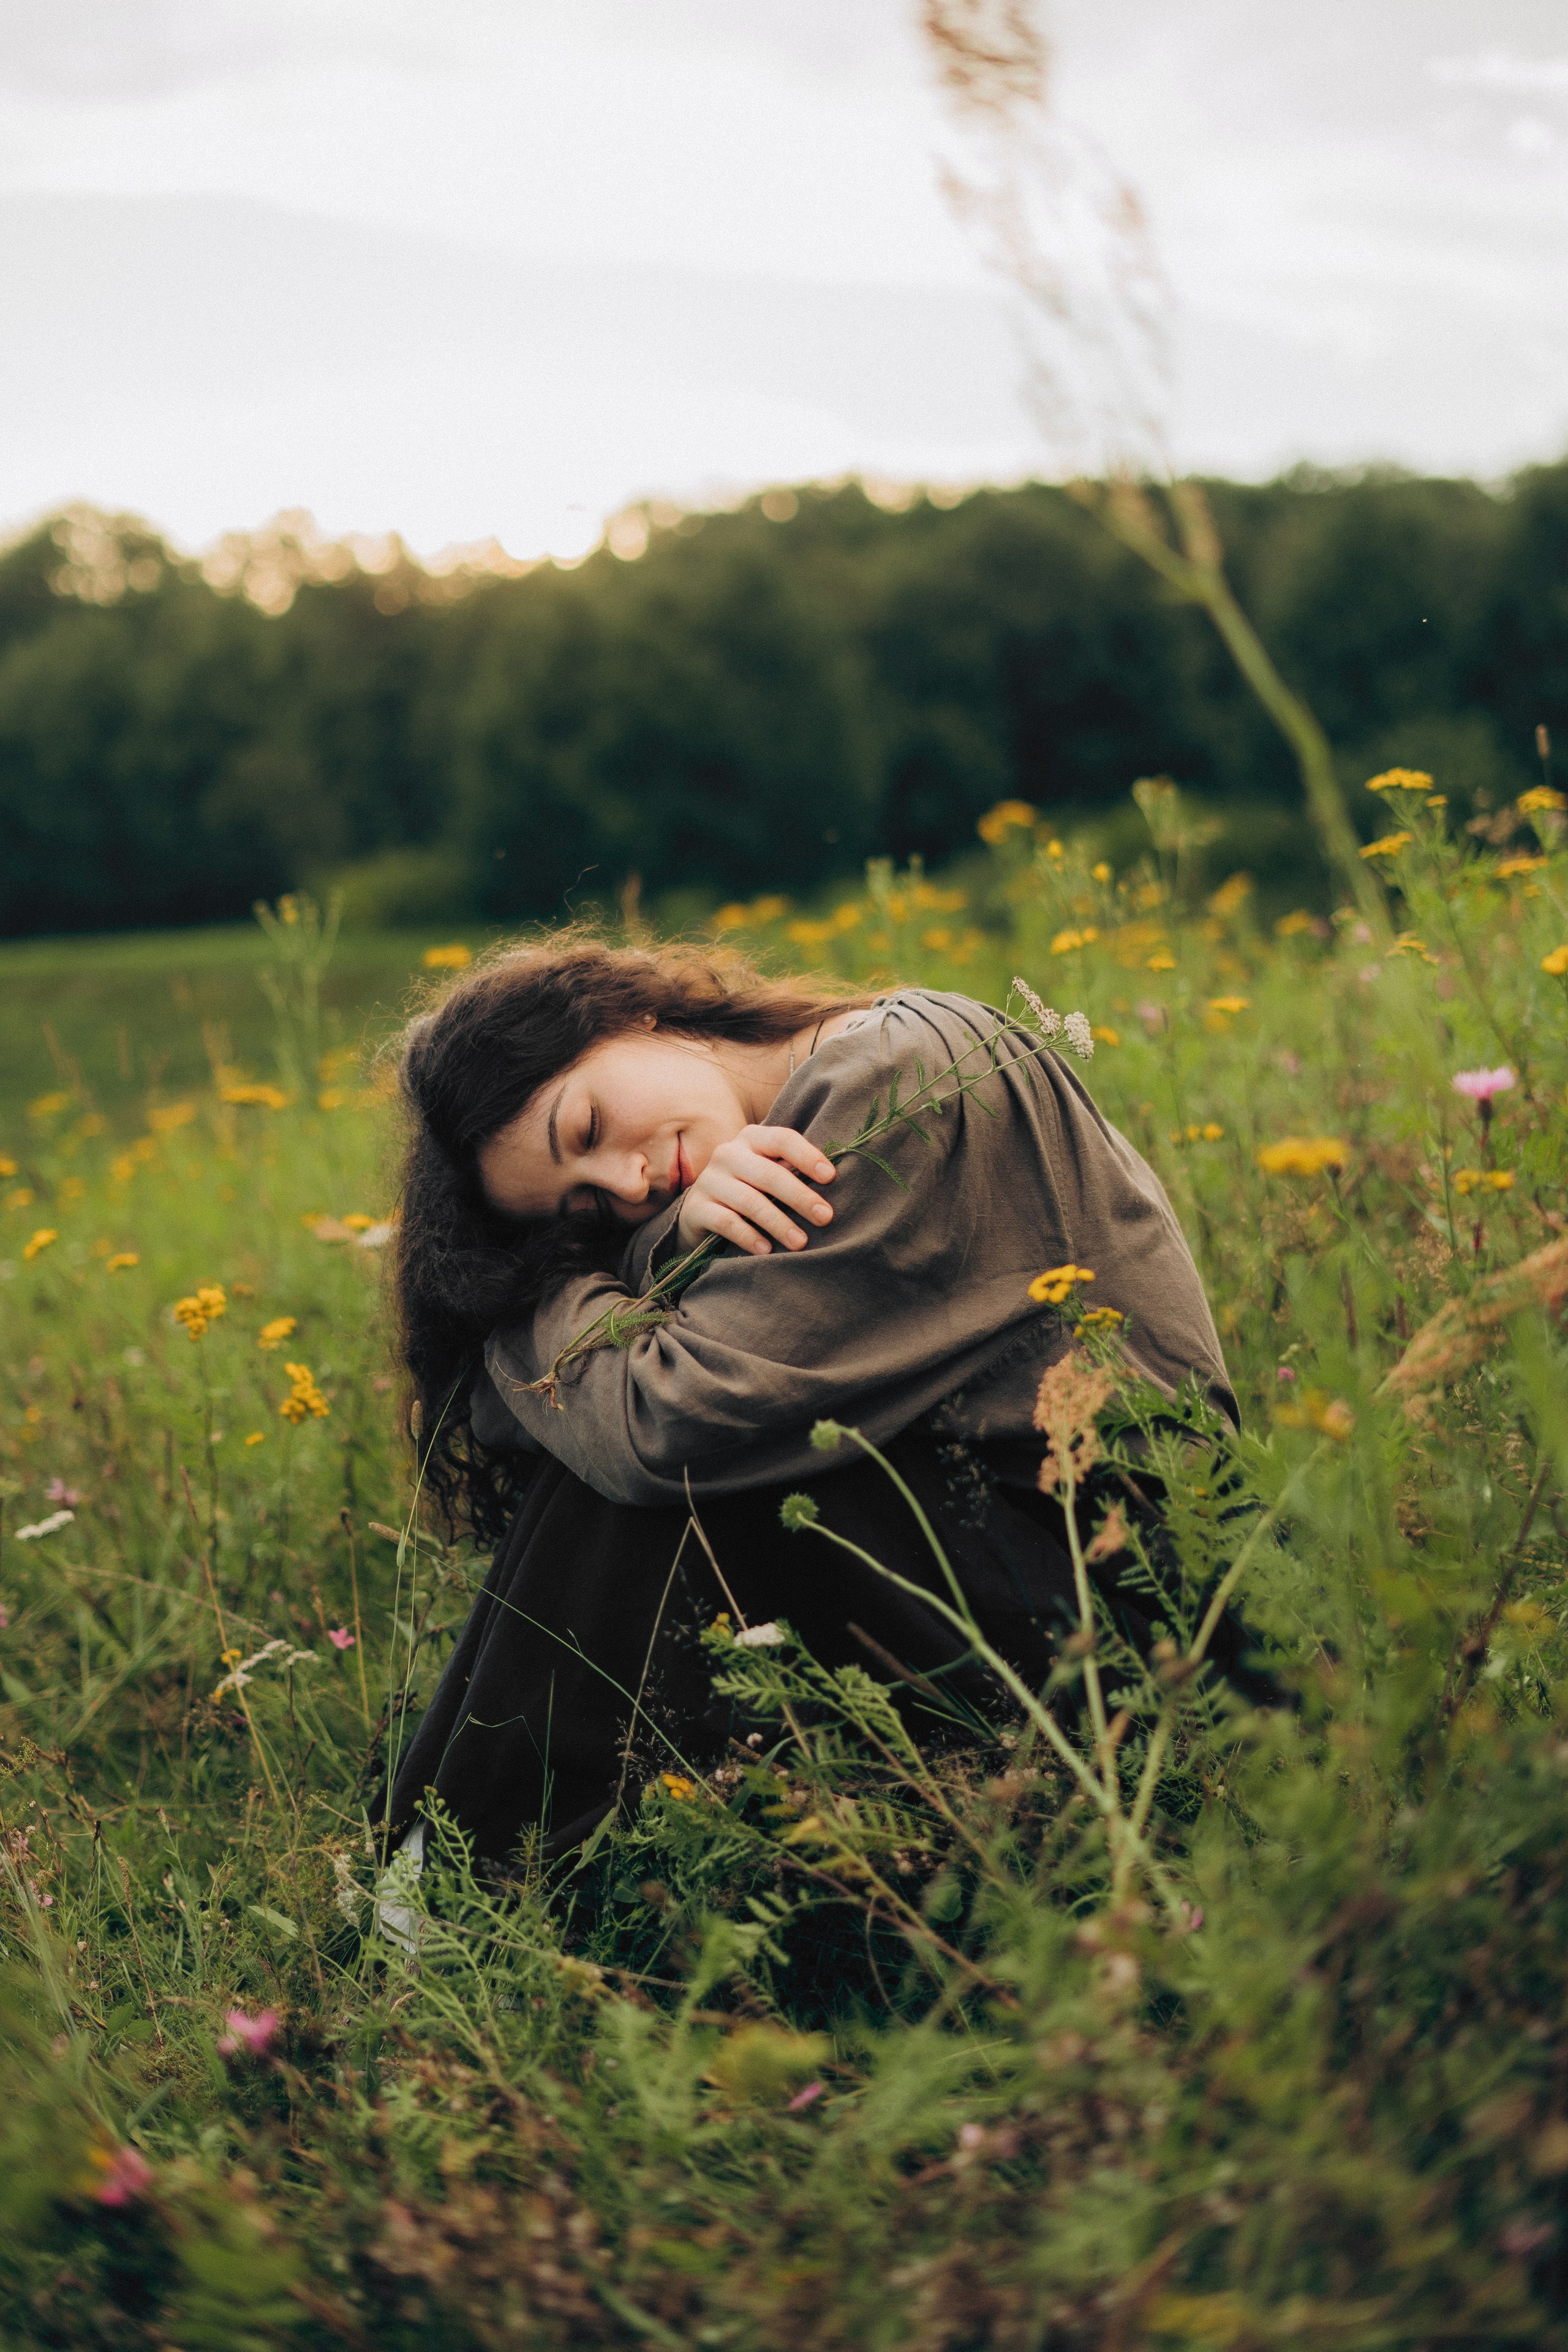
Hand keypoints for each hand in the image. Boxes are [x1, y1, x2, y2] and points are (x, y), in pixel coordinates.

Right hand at [675, 1125, 835, 1256]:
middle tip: (825, 1217)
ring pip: (749, 1201)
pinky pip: (726, 1222)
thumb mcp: (768, 1172)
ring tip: (800, 1242)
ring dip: (779, 1223)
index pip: (782, 1139)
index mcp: (751, 1138)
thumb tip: (831, 1183)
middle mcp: (727, 1154)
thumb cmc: (749, 1188)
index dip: (807, 1156)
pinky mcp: (695, 1208)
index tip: (830, 1178)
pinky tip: (767, 1251)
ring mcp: (709, 1180)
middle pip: (769, 1174)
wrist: (702, 1210)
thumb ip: (791, 1170)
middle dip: (800, 1197)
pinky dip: (749, 1237)